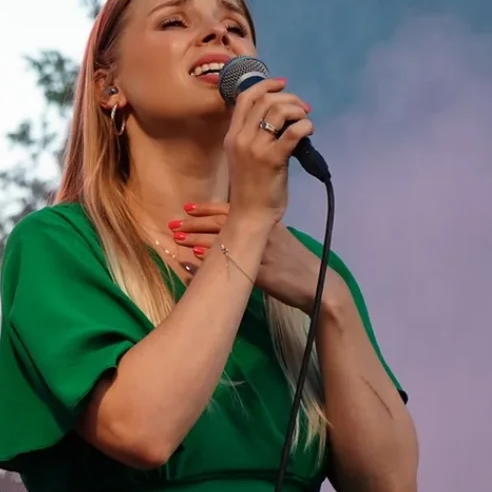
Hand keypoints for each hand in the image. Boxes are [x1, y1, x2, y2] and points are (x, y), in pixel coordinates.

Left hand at [170, 202, 345, 312]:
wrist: (319, 285)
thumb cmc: (297, 265)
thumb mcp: (280, 241)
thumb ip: (260, 233)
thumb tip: (236, 231)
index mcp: (266, 223)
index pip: (232, 209)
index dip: (207, 208)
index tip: (187, 207)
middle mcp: (261, 233)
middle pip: (222, 223)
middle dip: (195, 223)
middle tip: (173, 224)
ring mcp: (260, 253)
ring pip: (223, 242)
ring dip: (197, 239)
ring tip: (177, 240)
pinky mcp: (261, 274)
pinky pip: (231, 264)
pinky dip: (212, 261)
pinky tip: (194, 259)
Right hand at [223, 78, 313, 224]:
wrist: (250, 216)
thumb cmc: (250, 189)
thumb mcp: (242, 157)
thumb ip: (253, 137)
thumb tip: (279, 117)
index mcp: (232, 136)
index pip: (244, 98)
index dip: (265, 85)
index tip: (283, 84)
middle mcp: (241, 138)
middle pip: (265, 100)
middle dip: (289, 99)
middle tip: (303, 109)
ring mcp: (255, 148)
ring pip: (279, 111)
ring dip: (298, 111)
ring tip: (305, 121)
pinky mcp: (273, 160)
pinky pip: (293, 132)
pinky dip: (305, 126)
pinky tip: (309, 132)